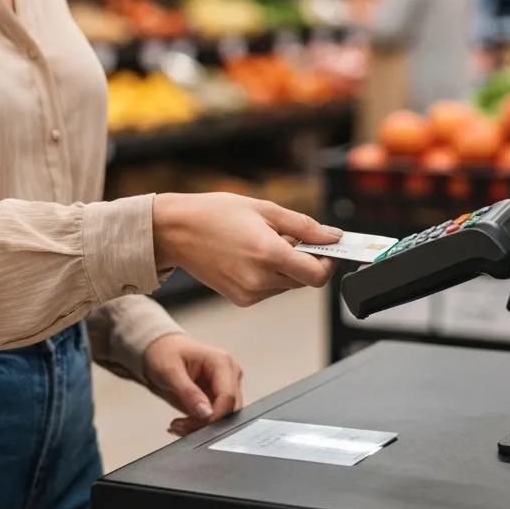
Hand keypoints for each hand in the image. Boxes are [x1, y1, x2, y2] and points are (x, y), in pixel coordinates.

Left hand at [142, 333, 242, 436]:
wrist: (160, 350)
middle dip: (205, 424)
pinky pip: (215, 417)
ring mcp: (226, 385)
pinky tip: (183, 423)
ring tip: (178, 425)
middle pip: (229, 409)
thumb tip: (206, 413)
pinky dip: (199, 425)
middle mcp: (229, 373)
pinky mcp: (219, 396)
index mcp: (221, 361)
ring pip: (224, 417)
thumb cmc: (165, 353)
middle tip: (180, 427)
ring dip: (201, 426)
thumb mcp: (170, 371)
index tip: (192, 427)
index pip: (228, 397)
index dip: (214, 416)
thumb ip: (189, 392)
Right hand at [152, 192, 340, 307]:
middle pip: (304, 280)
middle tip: (291, 237)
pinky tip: (252, 255)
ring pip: (287, 286)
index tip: (326, 248)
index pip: (318, 275)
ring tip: (264, 242)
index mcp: (269, 254)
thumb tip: (332, 236)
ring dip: (287, 267)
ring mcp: (249, 293)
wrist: (177, 230)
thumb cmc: (215, 214)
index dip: (328, 262)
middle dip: (305, 260)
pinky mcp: (240, 299)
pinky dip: (270, 275)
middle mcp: (260, 279)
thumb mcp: (264, 209)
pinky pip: (269, 290)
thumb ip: (304, 226)